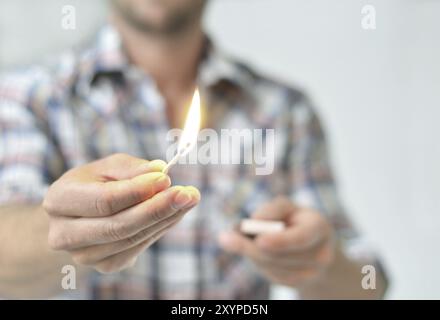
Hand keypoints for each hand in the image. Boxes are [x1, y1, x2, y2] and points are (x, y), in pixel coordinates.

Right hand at [43, 153, 199, 273]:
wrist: (79, 215)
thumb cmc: (95, 183)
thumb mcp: (108, 166)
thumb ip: (131, 168)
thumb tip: (159, 170)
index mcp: (59, 200)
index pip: (103, 201)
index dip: (137, 191)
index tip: (166, 178)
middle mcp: (65, 234)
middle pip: (119, 226)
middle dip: (158, 208)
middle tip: (188, 193)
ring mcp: (85, 255)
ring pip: (133, 238)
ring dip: (166, 218)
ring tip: (190, 198)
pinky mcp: (106, 265)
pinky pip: (139, 247)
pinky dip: (161, 228)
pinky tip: (176, 212)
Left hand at [218, 197, 334, 287]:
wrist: (311, 244)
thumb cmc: (294, 219)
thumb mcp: (287, 207)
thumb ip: (271, 210)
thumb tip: (250, 223)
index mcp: (319, 228)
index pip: (301, 237)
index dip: (280, 241)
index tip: (259, 240)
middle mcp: (321, 254)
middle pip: (280, 256)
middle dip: (251, 247)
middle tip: (225, 237)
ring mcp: (312, 273)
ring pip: (272, 267)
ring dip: (251, 253)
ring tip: (235, 239)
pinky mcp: (299, 284)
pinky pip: (272, 276)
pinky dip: (258, 263)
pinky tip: (253, 251)